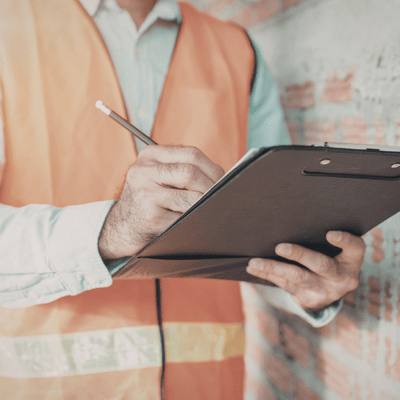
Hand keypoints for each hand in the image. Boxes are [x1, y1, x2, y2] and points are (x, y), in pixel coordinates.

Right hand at [99, 145, 223, 258]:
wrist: (122, 226)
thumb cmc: (149, 199)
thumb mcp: (158, 175)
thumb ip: (183, 169)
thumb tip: (223, 177)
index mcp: (149, 156)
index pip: (191, 154)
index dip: (212, 168)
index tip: (222, 180)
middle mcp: (143, 171)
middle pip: (190, 173)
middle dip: (211, 187)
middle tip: (220, 197)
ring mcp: (145, 195)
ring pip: (191, 198)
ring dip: (204, 205)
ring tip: (207, 209)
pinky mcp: (150, 218)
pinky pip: (184, 218)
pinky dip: (194, 221)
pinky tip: (192, 221)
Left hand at [246, 231, 365, 311]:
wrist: (328, 293)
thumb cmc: (329, 257)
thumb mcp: (336, 250)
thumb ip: (322, 238)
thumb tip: (291, 216)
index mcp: (351, 261)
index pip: (355, 248)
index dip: (345, 241)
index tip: (330, 233)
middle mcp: (341, 278)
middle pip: (321, 265)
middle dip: (299, 255)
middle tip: (280, 247)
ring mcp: (324, 291)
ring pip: (297, 278)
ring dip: (273, 268)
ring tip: (254, 262)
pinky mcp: (307, 299)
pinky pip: (284, 285)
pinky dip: (267, 274)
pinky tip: (253, 268)